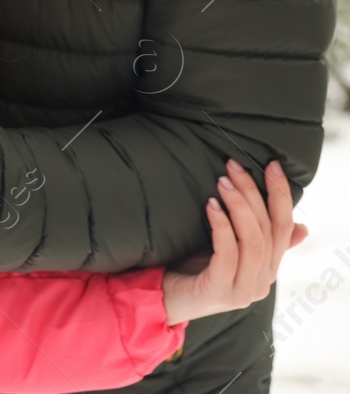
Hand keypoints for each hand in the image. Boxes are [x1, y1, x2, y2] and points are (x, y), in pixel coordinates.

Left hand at [161, 160, 306, 325]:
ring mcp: (243, 289)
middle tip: (234, 166)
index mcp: (269, 268)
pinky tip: (211, 206)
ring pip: (252, 240)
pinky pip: (228, 253)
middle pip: (267, 229)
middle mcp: (262, 280)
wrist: (164, 300)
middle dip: (254, 192)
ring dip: (239, 205)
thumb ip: (260, 240)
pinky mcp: (220, 290)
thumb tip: (301, 226)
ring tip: (222, 181)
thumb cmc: (195, 269)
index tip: (272, 165)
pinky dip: (222, 225)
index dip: (281, 194)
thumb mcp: (231, 251)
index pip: (284, 226)